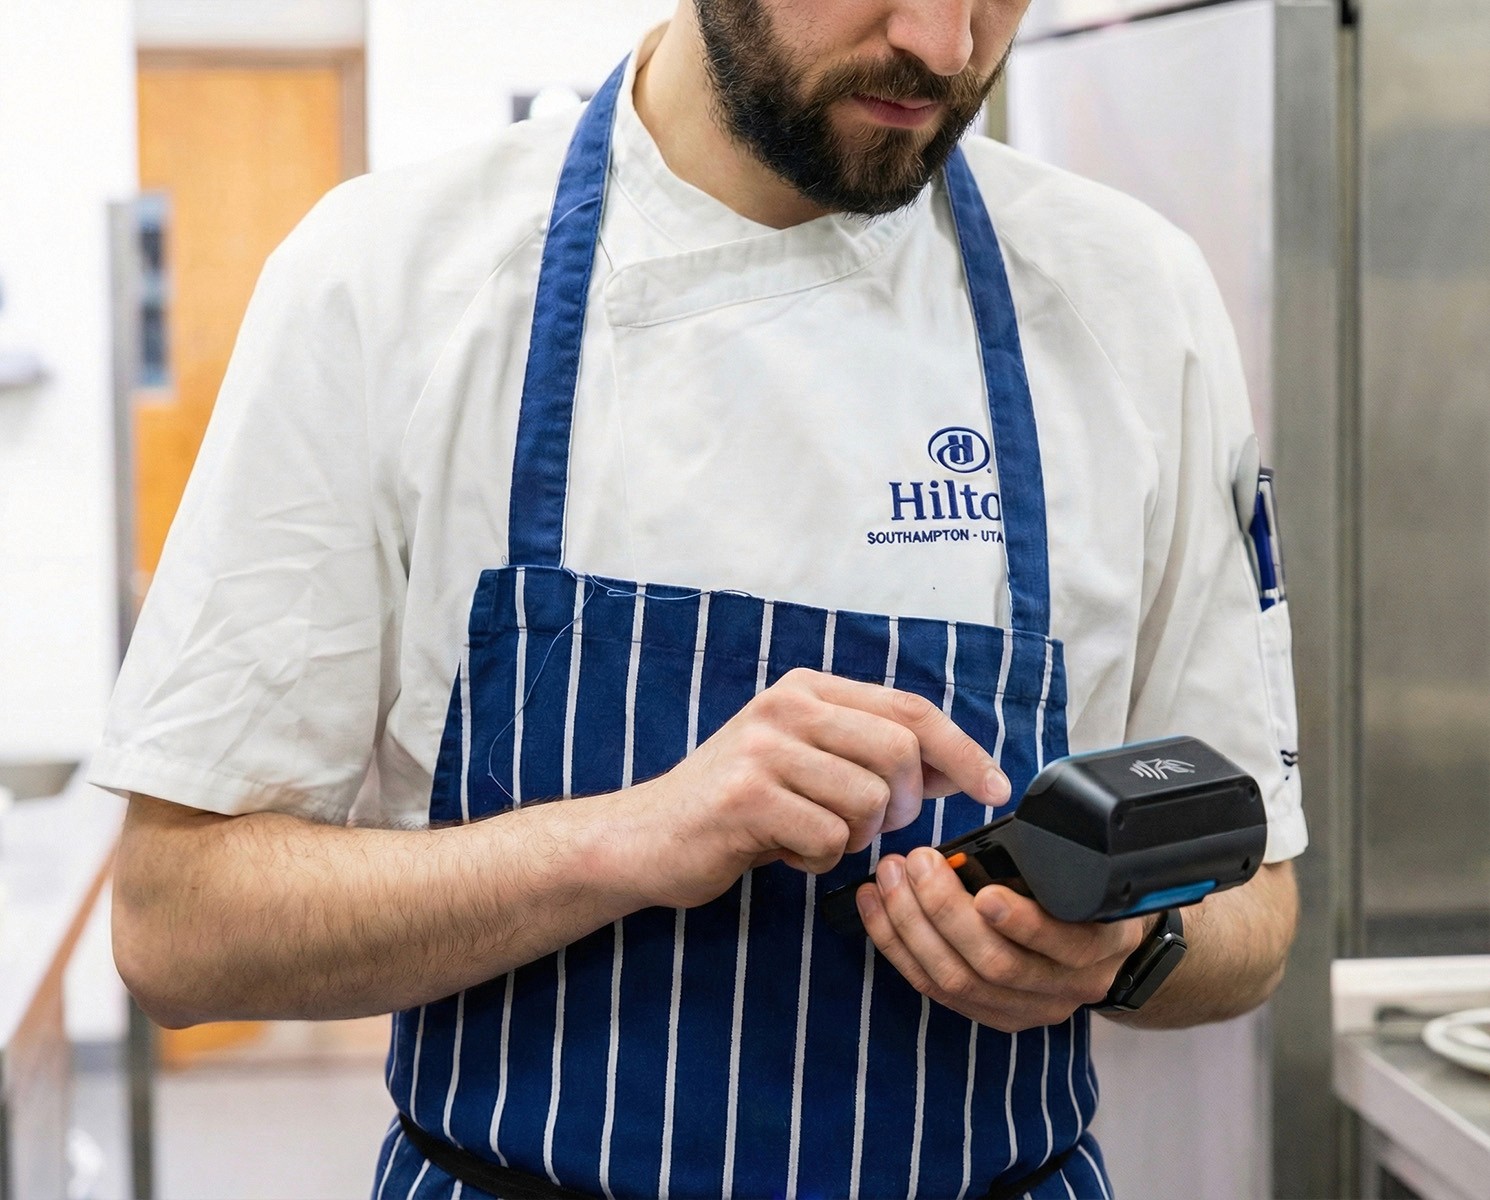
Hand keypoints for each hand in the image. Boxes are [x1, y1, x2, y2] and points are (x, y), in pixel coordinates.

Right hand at [627, 669, 1008, 909]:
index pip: (910, 709)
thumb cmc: (737, 805)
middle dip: (902, 805)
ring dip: (854, 837)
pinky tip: (784, 852)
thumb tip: (957, 769)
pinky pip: (830, 838)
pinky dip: (818, 860)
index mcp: (807, 688)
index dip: (963, 750)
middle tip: (868, 826)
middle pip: (900, 752)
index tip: (995, 787)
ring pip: (870, 801)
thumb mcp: (806, 761)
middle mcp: (787, 706)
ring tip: (812, 835)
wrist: (648, 836)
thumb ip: (872, 756)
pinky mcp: (747, 796)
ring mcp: (764, 748)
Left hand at [857, 846, 1147, 1032]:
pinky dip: (898, 946)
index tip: (987, 893)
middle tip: (917, 862)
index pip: (1063, 944)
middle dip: (945, 911)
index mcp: (1098, 947)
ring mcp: (1026, 1010)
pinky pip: (934, 989)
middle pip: (997, 965)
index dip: (1023, 924)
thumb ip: (1050, 865)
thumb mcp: (1088, 875)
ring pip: (957, 981)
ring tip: (888, 879)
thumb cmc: (1086, 897)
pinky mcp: (991, 1016)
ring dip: (911, 926)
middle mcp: (1065, 988)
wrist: (1109, 951)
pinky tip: (875, 907)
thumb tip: (985, 840)